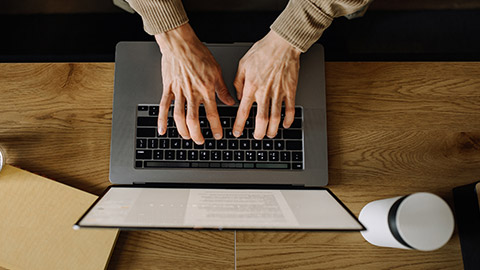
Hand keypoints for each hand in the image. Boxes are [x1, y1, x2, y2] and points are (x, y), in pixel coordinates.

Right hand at [155, 23, 234, 143]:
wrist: (180, 44)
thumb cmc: (198, 54)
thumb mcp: (216, 71)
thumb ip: (222, 89)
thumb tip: (230, 102)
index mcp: (206, 89)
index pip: (212, 113)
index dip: (215, 127)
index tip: (218, 135)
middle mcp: (192, 93)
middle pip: (194, 119)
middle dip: (197, 133)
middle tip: (200, 141)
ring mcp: (179, 91)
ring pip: (179, 116)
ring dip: (182, 129)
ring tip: (186, 137)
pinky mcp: (168, 88)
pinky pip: (164, 106)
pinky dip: (162, 119)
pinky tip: (162, 130)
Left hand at [232, 30, 300, 139]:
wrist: (282, 44)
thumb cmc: (263, 51)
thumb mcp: (242, 64)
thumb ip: (238, 82)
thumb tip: (238, 97)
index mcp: (251, 86)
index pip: (242, 111)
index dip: (239, 125)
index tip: (237, 133)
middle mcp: (264, 92)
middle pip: (261, 120)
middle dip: (258, 132)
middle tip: (256, 136)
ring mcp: (278, 93)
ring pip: (276, 118)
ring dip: (273, 130)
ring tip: (270, 134)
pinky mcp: (290, 90)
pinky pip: (290, 109)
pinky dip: (288, 119)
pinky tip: (285, 124)